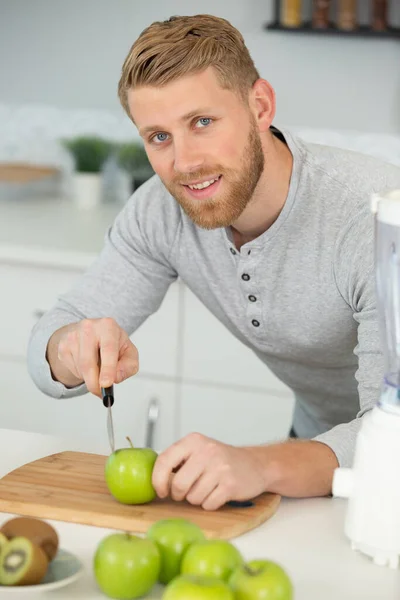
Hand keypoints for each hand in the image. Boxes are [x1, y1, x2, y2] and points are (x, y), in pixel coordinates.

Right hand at [48, 317, 138, 395]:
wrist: (93, 333)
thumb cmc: (114, 343)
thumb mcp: (129, 352)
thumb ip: (128, 366)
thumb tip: (116, 377)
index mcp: (108, 326)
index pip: (108, 349)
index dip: (107, 368)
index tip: (106, 384)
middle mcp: (89, 327)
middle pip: (88, 362)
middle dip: (94, 383)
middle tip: (101, 393)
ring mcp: (73, 336)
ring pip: (80, 368)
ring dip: (90, 377)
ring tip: (98, 369)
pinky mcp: (63, 346)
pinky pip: (72, 368)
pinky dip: (81, 374)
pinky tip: (88, 365)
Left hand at [151, 433, 266, 510]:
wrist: (255, 464)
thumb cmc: (220, 460)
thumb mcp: (198, 451)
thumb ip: (177, 460)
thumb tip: (152, 479)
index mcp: (193, 441)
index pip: (164, 460)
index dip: (157, 480)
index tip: (161, 491)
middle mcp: (206, 451)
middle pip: (178, 484)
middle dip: (179, 494)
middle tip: (186, 492)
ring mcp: (220, 468)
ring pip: (193, 497)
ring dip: (197, 499)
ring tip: (207, 489)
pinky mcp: (231, 485)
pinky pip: (208, 504)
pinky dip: (210, 504)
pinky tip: (218, 494)